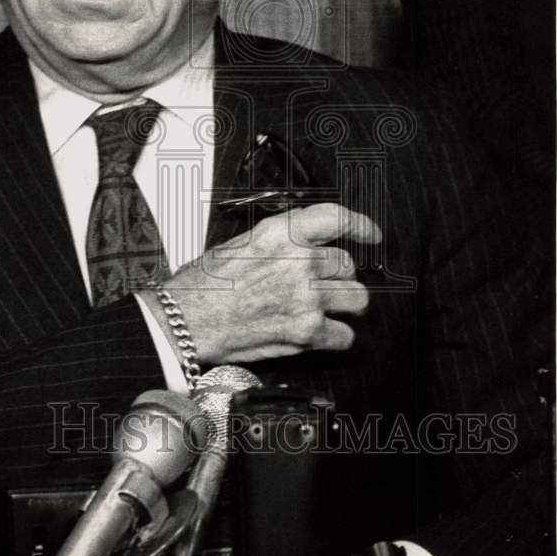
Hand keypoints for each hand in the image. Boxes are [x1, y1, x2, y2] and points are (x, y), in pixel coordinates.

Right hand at [139, 203, 380, 365]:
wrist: (186, 320)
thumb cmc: (204, 284)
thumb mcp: (240, 243)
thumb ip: (279, 241)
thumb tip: (306, 245)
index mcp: (280, 234)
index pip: (336, 219)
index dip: (359, 224)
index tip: (370, 233)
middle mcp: (298, 262)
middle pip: (347, 264)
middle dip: (339, 274)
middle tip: (324, 282)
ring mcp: (306, 298)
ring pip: (356, 298)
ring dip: (345, 303)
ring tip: (329, 306)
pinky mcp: (306, 332)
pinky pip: (345, 335)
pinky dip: (336, 336)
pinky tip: (321, 332)